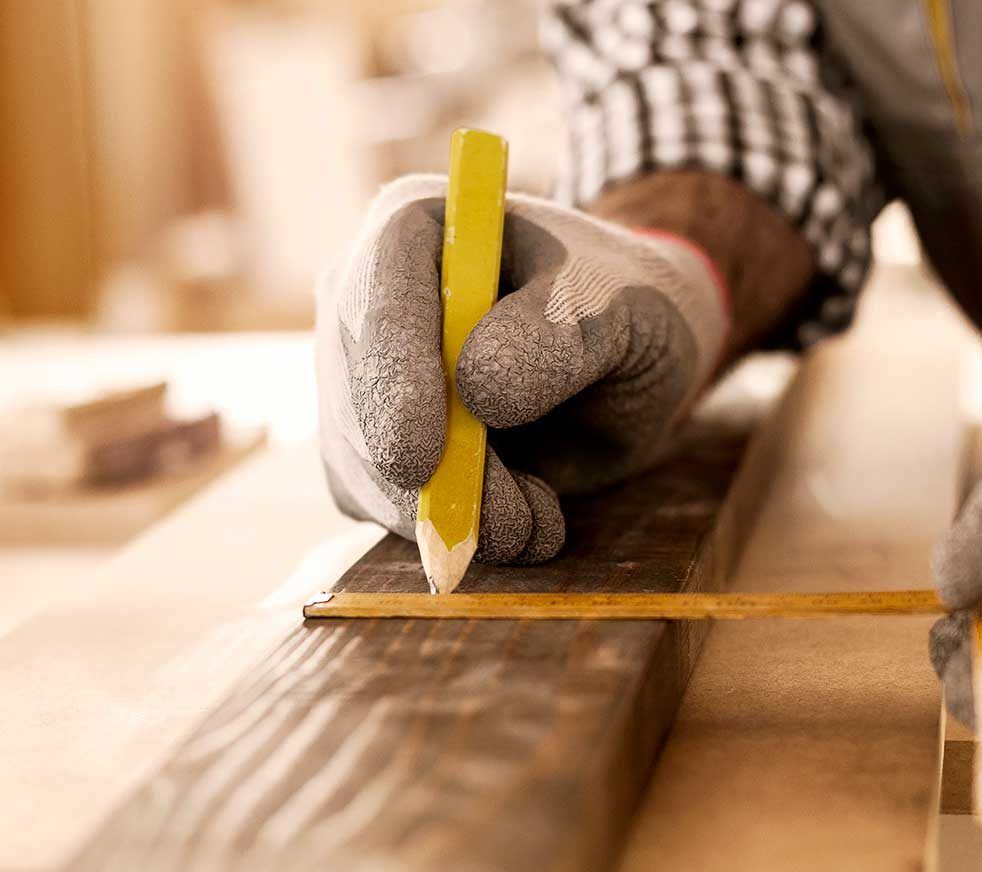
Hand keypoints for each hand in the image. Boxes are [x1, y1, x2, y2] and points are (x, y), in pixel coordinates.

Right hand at [316, 175, 728, 564]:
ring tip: (540, 522)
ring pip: (364, 469)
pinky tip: (523, 518)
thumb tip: (477, 389)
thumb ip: (556, 336)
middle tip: (516, 526)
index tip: (422, 461)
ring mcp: (359, 379)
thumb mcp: (618, 309)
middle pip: (354, 400)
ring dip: (451, 517)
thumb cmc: (624, 309)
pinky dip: (450, 531)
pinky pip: (383, 508)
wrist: (625, 360)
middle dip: (430, 480)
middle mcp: (366, 302)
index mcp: (416, 229)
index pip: (376, 299)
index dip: (392, 381)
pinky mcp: (371, 448)